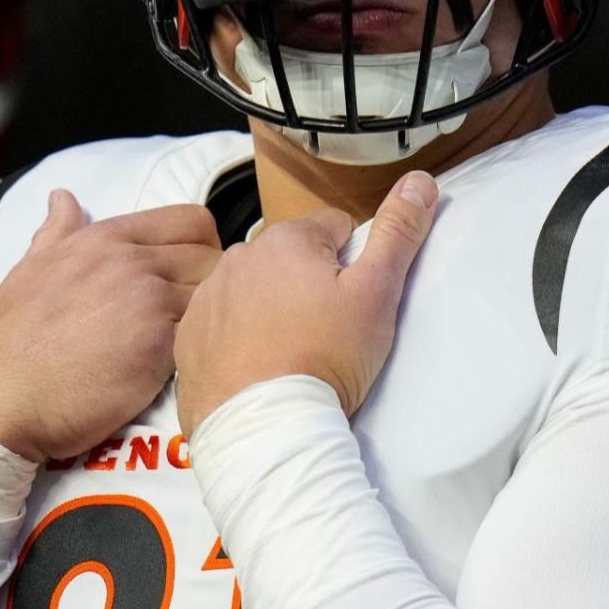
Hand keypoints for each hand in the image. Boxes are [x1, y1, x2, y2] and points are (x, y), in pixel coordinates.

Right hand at [0, 190, 221, 462]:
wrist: (0, 396)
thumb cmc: (10, 338)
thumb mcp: (30, 268)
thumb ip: (57, 231)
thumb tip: (62, 197)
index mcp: (105, 238)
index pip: (191, 221)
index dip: (202, 248)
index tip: (191, 276)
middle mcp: (132, 261)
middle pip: (212, 257)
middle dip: (211, 284)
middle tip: (192, 315)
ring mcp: (148, 303)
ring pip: (213, 298)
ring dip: (206, 321)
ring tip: (187, 344)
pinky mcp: (158, 349)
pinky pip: (201, 338)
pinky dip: (197, 351)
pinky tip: (178, 368)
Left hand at [174, 171, 438, 433]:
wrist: (266, 428)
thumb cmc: (325, 359)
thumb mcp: (377, 294)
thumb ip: (398, 233)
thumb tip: (419, 180)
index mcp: (285, 240)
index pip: (332, 229)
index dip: (352, 264)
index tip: (353, 302)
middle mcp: (237, 258)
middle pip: (289, 258)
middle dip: (309, 284)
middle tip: (327, 332)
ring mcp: (207, 298)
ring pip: (253, 290)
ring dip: (271, 309)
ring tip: (293, 353)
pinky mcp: (188, 337)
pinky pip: (220, 324)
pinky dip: (238, 338)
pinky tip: (259, 367)